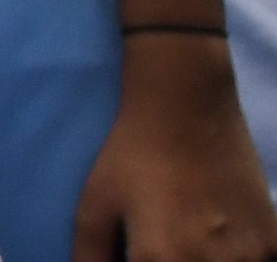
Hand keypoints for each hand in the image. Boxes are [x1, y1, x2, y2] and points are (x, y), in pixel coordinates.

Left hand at [75, 31, 274, 261]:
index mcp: (161, 258)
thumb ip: (92, 256)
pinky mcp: (275, 244)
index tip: (137, 256)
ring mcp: (251, 257)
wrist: (188, 104)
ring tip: (189, 233)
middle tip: (163, 245)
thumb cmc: (134, 152)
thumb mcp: (95, 204)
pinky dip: (238, 260)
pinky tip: (219, 240)